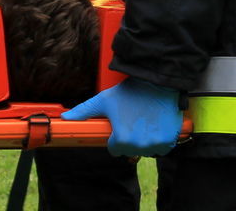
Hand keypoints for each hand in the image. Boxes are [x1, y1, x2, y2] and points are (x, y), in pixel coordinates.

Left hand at [62, 78, 182, 156]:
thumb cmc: (129, 92)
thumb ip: (84, 111)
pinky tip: (155, 126)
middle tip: (132, 121)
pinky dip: (159, 141)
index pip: (115, 149)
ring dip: (144, 141)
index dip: (116, 137)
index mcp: (122, 139)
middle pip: (130, 150)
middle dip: (129, 139)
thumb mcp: (103, 100)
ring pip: (146, 150)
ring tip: (143, 122)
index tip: (120, 125)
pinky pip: (161, 148)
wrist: (157, 83)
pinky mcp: (169, 140)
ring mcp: (155, 144)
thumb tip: (66, 118)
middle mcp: (139, 145)